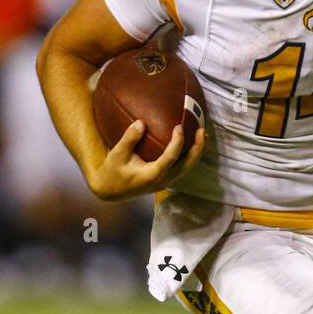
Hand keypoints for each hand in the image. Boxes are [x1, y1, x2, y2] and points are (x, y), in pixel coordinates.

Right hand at [86, 120, 205, 201]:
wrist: (110, 191)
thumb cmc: (112, 171)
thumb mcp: (116, 154)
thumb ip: (129, 139)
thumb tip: (141, 122)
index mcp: (151, 175)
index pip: (170, 158)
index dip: (177, 142)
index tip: (179, 126)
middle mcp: (162, 180)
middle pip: (187, 165)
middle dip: (198, 148)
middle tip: (202, 130)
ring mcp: (165, 182)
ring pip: (188, 167)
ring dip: (196, 151)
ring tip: (202, 134)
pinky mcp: (165, 180)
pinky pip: (182, 167)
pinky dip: (189, 155)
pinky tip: (191, 142)